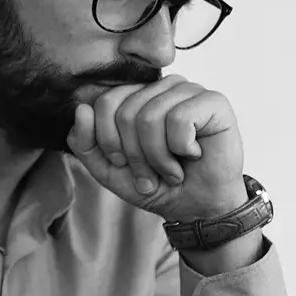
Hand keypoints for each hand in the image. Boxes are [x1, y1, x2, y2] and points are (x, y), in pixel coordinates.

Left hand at [67, 75, 246, 222]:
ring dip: (158, 158)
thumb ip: (86, 143)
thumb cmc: (157, 184)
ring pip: (151, 117)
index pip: (105, 103)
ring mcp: (189, 90)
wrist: (197, 208)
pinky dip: (182, 148)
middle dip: (136, 156)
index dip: (110, 142)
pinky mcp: (214, 101)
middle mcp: (161, 87)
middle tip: (152, 174)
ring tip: (172, 170)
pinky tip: (193, 154)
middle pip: (126, 113)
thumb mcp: (109, 170)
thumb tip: (81, 109)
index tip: (126, 164)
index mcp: (136, 95)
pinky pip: (180, 120)